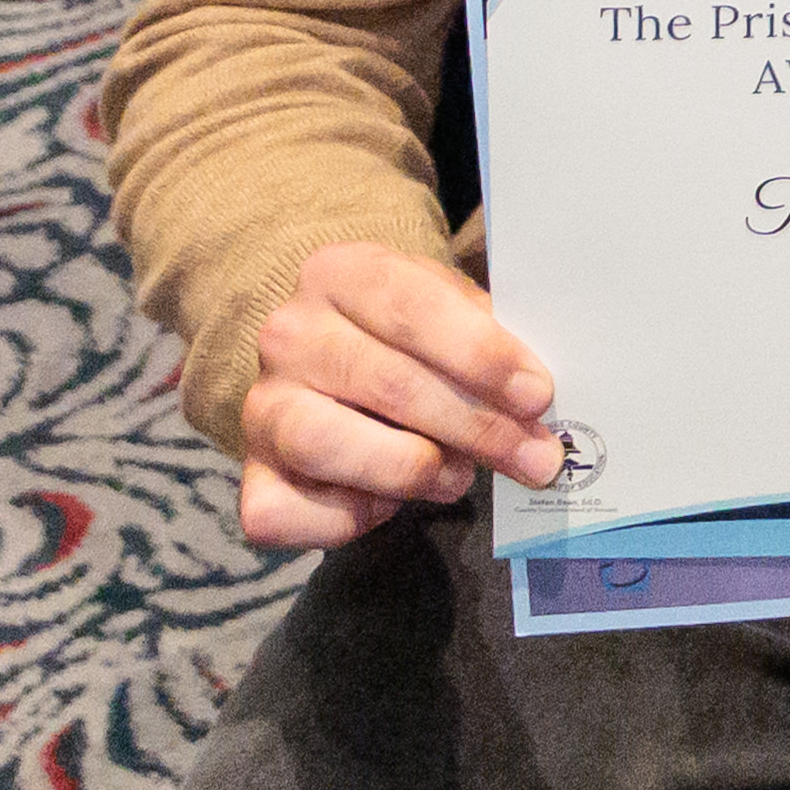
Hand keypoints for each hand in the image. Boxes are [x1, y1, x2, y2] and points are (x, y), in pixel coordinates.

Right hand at [234, 237, 553, 551]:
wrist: (329, 360)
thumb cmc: (409, 335)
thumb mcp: (448, 310)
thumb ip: (486, 341)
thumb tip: (536, 398)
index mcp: (340, 273)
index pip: (413, 307)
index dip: (480, 355)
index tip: (537, 395)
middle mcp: (289, 335)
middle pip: (386, 382)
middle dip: (474, 427)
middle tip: (534, 458)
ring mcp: (262, 406)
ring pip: (327, 442)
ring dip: (410, 469)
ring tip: (458, 477)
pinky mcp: (251, 475)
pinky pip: (286, 511)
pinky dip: (348, 516)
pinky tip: (389, 503)